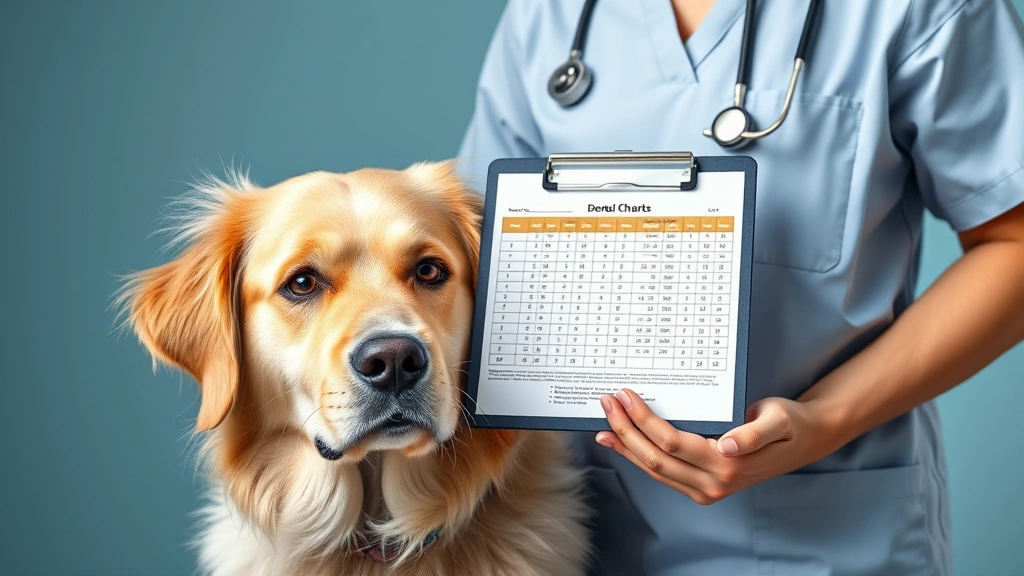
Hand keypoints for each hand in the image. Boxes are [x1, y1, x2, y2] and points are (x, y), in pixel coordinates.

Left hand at [596, 389, 839, 504]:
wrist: (804, 441)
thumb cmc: (788, 424)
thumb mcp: (779, 420)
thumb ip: (754, 434)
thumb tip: (728, 446)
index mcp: (729, 465)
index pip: (672, 443)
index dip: (644, 420)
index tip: (625, 396)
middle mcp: (714, 484)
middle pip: (655, 459)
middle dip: (626, 430)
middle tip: (607, 402)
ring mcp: (706, 490)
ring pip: (654, 470)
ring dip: (626, 446)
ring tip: (604, 423)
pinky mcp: (701, 487)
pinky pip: (662, 473)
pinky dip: (638, 457)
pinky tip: (621, 442)